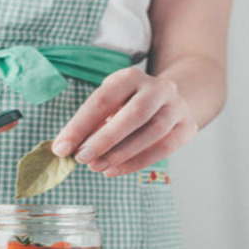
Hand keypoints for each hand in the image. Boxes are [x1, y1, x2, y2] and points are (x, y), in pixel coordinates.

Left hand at [51, 69, 197, 175]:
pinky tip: (115, 171)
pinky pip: (165, 148)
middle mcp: (157, 88)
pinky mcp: (187, 126)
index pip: (103, 99)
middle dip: (105, 139)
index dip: (80, 125)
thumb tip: (64, 149)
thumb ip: (90, 125)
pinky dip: (137, 162)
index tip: (61, 147)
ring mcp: (176, 107)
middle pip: (133, 114)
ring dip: (121, 154)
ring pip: (152, 132)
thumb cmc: (129, 106)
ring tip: (97, 168)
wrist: (172, 101)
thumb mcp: (110, 106)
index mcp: (130, 77)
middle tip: (82, 158)